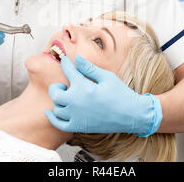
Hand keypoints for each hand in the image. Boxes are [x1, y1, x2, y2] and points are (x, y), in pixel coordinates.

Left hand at [45, 55, 162, 136]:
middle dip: (56, 86)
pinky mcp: (78, 126)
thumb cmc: (121, 94)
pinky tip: (52, 112)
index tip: (65, 60)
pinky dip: (53, 118)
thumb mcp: (106, 76)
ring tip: (65, 97)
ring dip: (58, 100)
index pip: (68, 71)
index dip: (65, 63)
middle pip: (55, 92)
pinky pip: (59, 124)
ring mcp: (76, 115)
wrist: (131, 114)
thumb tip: (77, 58)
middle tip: (63, 84)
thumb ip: (89, 68)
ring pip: (56, 108)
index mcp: (83, 86)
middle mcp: (76, 101)